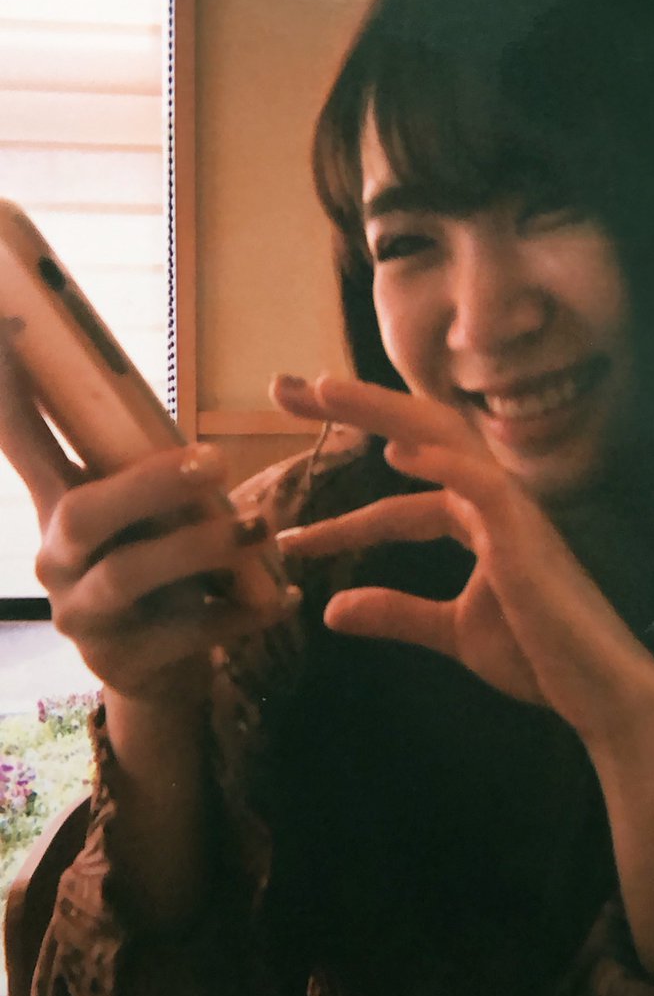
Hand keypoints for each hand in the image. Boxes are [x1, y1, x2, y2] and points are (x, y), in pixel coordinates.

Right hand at [0, 327, 295, 702]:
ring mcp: (82, 616)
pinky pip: (186, 632)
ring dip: (202, 546)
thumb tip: (190, 420)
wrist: (162, 673)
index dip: (7, 392)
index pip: (21, 441)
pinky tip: (283, 599)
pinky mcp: (124, 661)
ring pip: (131, 574)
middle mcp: (55, 559)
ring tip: (260, 530)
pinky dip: (240, 612)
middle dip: (148, 484)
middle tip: (214, 462)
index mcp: (58, 507)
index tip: (1, 322)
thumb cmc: (161, 573)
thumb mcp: (146, 522)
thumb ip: (149, 476)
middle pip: (81, 512)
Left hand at [272, 374, 653, 745]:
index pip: (398, 500)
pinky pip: (485, 487)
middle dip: (353, 409)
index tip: (286, 526)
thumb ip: (396, 613)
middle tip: (285, 390)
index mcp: (475, 520)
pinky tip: (399, 450)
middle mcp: (490, 500)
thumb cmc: (540, 656)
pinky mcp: (527, 538)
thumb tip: (332, 609)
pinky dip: (445, 464)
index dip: (342, 510)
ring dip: (383, 410)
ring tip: (324, 389)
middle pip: (415, 435)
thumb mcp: (451, 632)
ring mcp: (511, 511)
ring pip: (443, 439)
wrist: (598, 693)